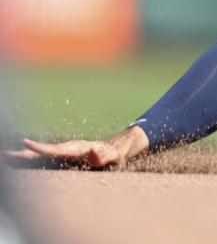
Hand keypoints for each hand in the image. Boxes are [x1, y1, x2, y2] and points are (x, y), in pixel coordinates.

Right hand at [3, 125, 149, 169]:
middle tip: (4, 154)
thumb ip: (104, 156)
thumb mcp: (113, 157)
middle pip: (43, 152)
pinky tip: (15, 164)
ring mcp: (63, 154)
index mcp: (77, 149)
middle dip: (23, 154)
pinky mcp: (62, 159)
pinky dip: (28, 161)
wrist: (114, 149)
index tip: (25, 143)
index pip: (56, 150)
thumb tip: (95, 154)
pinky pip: (43, 160)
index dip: (41, 148)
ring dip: (22, 158)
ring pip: (40, 156)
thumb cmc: (114, 155)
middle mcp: (67, 150)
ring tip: (5, 157)